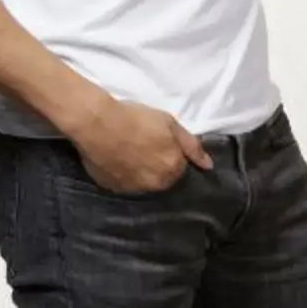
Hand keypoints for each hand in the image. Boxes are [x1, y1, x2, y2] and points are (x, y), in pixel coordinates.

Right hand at [66, 96, 213, 193]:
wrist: (98, 123)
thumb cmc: (136, 118)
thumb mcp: (169, 123)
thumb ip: (192, 146)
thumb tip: (208, 166)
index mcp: (172, 169)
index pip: (179, 168)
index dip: (171, 153)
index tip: (160, 142)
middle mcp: (155, 185)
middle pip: (162, 178)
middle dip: (157, 165)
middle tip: (144, 145)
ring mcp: (133, 189)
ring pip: (143, 183)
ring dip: (141, 172)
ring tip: (129, 152)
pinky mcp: (112, 189)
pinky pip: (123, 183)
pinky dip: (123, 174)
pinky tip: (116, 158)